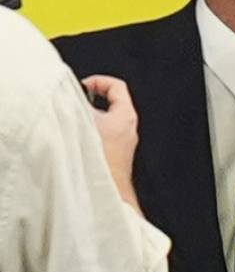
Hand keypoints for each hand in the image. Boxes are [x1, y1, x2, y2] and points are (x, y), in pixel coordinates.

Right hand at [83, 75, 142, 212]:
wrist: (107, 190)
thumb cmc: (100, 159)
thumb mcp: (84, 123)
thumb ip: (77, 106)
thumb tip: (69, 96)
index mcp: (126, 115)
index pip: (118, 86)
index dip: (99, 81)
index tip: (83, 84)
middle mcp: (129, 127)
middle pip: (112, 103)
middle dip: (91, 99)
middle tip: (74, 101)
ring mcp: (125, 142)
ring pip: (107, 120)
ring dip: (89, 117)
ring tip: (72, 119)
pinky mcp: (117, 154)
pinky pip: (104, 135)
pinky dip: (91, 131)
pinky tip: (76, 138)